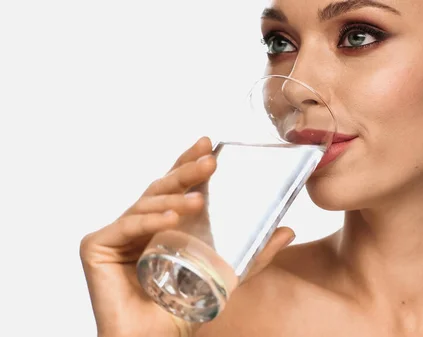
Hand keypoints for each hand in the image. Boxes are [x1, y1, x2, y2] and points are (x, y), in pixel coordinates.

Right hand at [80, 137, 294, 336]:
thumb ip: (255, 253)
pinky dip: (149, 219)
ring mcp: (117, 233)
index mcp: (162, 223)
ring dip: (173, 197)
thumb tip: (289, 230)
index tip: (209, 143)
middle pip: (162, 188)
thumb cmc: (182, 308)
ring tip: (198, 199)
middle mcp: (138, 223)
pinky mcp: (97, 246)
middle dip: (186, 172)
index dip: (189, 163)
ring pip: (145, 202)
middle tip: (210, 160)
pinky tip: (171, 217)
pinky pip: (127, 226)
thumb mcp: (226, 274)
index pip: (176, 186)